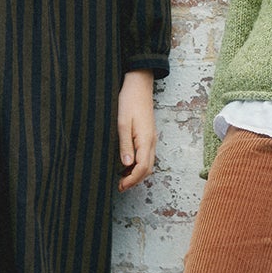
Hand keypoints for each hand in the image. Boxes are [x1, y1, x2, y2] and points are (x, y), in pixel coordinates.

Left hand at [115, 69, 155, 190]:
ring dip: (137, 173)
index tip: (121, 186)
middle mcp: (151, 142)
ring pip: (148, 163)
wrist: (139, 85)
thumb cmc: (129, 102)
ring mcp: (151, 139)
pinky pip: (146, 156)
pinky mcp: (148, 135)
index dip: (132, 179)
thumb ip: (125, 145)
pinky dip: (139, 165)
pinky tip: (127, 165)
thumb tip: (127, 165)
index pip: (143, 168)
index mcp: (146, 140)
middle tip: (120, 187)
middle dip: (135, 180)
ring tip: (122, 179)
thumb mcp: (122, 123)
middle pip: (148, 169)